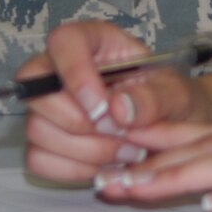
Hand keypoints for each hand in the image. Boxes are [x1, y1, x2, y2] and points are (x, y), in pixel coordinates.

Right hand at [23, 21, 196, 183]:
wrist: (169, 129)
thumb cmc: (167, 99)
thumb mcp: (174, 94)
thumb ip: (154, 97)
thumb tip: (119, 108)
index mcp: (92, 41)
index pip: (64, 42)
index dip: (76, 75)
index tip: (103, 109)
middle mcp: (60, 69)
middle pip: (38, 92)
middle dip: (81, 123)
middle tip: (122, 134)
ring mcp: (47, 106)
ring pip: (37, 130)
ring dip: (85, 151)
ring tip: (126, 152)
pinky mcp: (43, 140)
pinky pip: (39, 159)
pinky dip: (74, 169)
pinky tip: (106, 165)